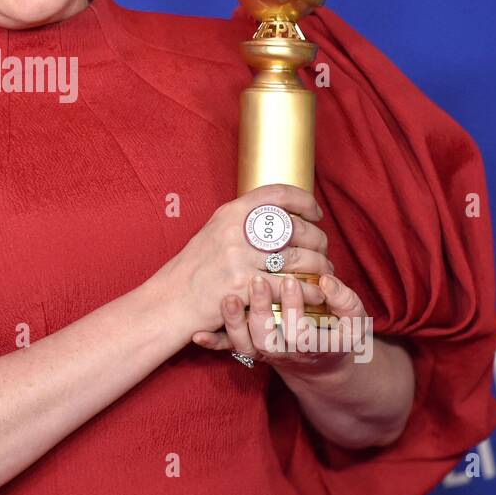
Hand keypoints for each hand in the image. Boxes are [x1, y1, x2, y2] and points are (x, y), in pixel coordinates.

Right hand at [154, 183, 334, 339]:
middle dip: (318, 240)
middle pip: (295, 227)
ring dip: (319, 267)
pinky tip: (314, 294)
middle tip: (323, 251)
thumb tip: (278, 216)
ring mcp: (239, 258)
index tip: (315, 214)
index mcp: (231, 213)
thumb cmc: (195, 269)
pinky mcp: (243, 286)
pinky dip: (308, 291)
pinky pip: (289, 286)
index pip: (277, 194)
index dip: (303, 200)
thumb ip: (242, 223)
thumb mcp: (214, 232)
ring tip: (323, 273)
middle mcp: (236, 231)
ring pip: (298, 257)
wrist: (172, 299)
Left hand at [192, 271, 368, 382]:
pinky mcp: (250, 348)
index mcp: (314, 346)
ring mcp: (265, 352)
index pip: (302, 331)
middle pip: (268, 338)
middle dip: (261, 309)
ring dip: (234, 323)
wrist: (322, 362)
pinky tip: (198, 334)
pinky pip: (229, 349)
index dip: (296, 307)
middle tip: (257, 281)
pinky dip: (213, 343)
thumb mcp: (353, 321)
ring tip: (229, 298)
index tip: (292, 281)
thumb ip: (346, 302)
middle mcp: (286, 353)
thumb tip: (326, 281)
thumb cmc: (339, 333)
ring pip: (245, 345)